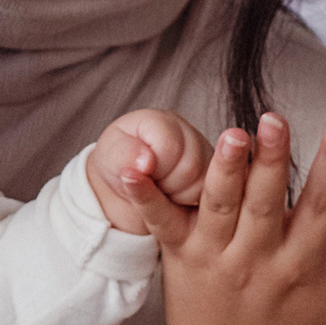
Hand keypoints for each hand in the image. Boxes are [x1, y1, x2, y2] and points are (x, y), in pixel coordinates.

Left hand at [85, 106, 214, 235]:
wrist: (128, 182)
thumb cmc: (118, 163)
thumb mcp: (110, 156)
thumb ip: (124, 154)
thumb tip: (146, 162)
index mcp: (161, 122)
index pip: (169, 146)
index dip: (152, 168)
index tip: (139, 171)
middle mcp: (189, 134)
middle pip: (191, 166)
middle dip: (166, 183)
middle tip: (151, 182)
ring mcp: (205, 155)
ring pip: (205, 183)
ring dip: (178, 194)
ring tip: (161, 188)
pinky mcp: (215, 176)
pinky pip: (214, 196)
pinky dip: (192, 203)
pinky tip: (175, 196)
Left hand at [121, 104, 325, 324]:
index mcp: (305, 266)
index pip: (325, 206)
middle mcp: (260, 261)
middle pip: (268, 204)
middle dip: (273, 162)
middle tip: (275, 119)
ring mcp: (217, 259)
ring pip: (221, 208)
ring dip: (226, 170)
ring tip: (234, 135)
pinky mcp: (179, 258)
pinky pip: (161, 222)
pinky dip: (147, 194)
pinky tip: (133, 163)